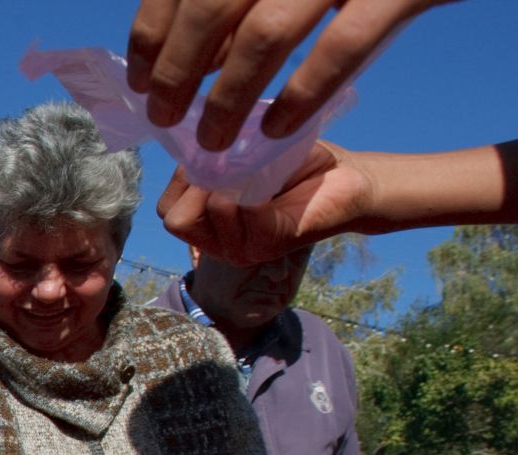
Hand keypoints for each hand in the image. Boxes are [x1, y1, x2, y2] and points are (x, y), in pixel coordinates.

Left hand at [126, 0, 452, 150]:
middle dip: (176, 70)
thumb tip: (189, 59)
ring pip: (266, 33)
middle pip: (211, 7)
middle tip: (164, 117)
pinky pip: (340, 46)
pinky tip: (273, 131)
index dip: (151, 32)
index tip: (139, 79)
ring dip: (229, 95)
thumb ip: (238, 4)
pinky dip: (301, 94)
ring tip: (211, 139)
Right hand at [156, 141, 378, 264]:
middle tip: (228, 170)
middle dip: (192, 186)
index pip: (167, 210)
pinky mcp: (267, 244)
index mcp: (210, 226)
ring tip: (253, 175)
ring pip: (200, 215)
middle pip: (174, 221)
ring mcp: (242, 250)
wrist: (350, 177)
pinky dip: (249, 187)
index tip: (212, 159)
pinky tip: (271, 182)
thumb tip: (186, 141)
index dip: (182, 179)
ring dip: (222, 184)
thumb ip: (210, 159)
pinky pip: (236, 211)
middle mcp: (221, 245)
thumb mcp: (241, 157)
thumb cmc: (296, 163)